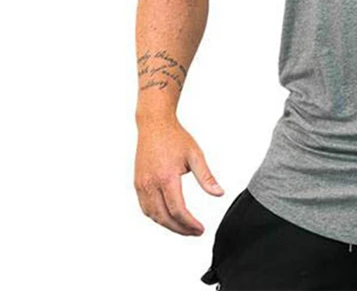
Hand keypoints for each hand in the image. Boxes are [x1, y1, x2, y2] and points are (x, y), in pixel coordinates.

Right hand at [134, 117, 224, 235]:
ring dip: (168, 225)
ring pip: (153, 216)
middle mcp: (150, 184)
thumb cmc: (175, 138)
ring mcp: (141, 185)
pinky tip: (168, 217)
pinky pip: (145, 207)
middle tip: (194, 232)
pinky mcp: (137, 184)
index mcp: (166, 178)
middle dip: (180, 229)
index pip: (178, 210)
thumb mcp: (196, 155)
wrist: (154, 125)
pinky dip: (157, 217)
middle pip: (164, 218)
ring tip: (184, 227)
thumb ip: (206, 177)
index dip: (190, 224)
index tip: (201, 229)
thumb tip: (219, 194)